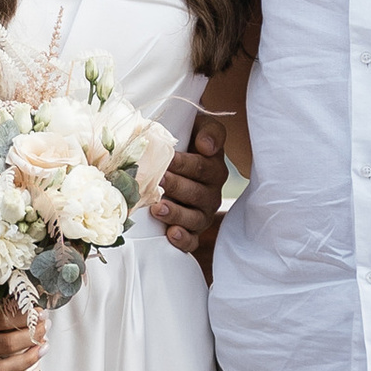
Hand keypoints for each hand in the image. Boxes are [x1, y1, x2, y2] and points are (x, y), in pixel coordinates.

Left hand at [158, 129, 231, 269]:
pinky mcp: (193, 232)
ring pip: (194, 218)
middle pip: (196, 193)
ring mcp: (202, 214)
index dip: (185, 164)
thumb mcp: (200, 130)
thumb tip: (206, 146)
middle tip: (158, 181)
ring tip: (158, 208)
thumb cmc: (186, 145)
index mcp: (213, 168)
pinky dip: (183, 240)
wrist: (176, 167)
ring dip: (176, 214)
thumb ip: (209, 132)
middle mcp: (211, 193)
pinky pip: (192, 240)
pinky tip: (171, 234)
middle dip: (176, 187)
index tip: (168, 158)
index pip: (202, 167)